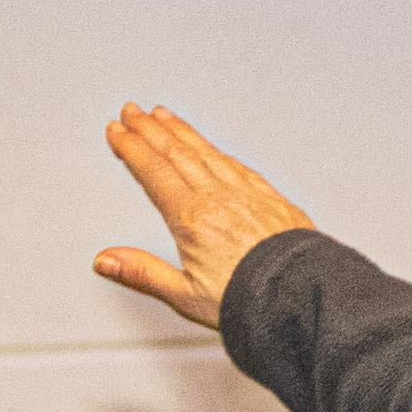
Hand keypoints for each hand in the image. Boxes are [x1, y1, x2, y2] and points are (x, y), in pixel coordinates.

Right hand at [93, 105, 314, 332]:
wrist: (305, 296)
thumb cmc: (253, 300)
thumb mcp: (185, 295)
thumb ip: (143, 273)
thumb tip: (107, 261)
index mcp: (193, 219)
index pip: (153, 172)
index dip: (132, 148)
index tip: (117, 131)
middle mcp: (220, 199)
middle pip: (176, 154)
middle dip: (150, 129)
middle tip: (132, 111)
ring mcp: (248, 195)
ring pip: (206, 153)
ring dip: (181, 131)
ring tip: (163, 116)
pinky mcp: (271, 198)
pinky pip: (237, 165)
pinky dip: (215, 150)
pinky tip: (210, 147)